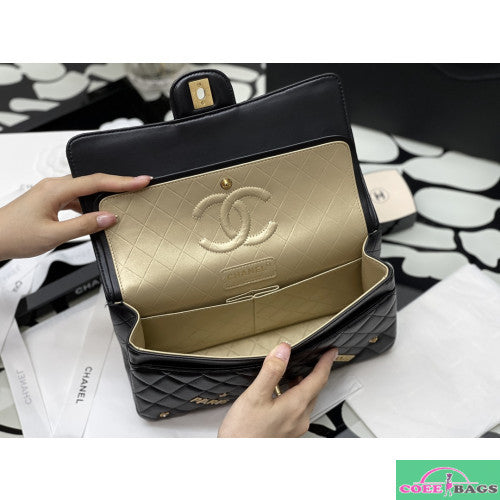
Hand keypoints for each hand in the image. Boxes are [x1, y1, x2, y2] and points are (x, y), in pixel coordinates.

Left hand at [0, 173, 151, 259]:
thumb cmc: (14, 234)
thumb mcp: (54, 234)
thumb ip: (84, 225)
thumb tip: (108, 217)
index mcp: (56, 189)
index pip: (96, 181)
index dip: (122, 181)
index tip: (141, 180)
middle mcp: (54, 186)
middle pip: (93, 181)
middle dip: (118, 184)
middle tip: (139, 186)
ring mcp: (52, 192)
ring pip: (85, 189)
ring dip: (104, 194)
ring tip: (123, 200)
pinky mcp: (51, 200)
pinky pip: (77, 197)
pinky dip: (91, 203)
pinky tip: (97, 212)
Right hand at [218, 343, 337, 437]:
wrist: (234, 460)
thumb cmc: (243, 432)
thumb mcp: (254, 396)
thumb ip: (271, 371)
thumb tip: (284, 350)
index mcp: (295, 406)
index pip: (319, 379)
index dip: (326, 362)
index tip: (331, 351)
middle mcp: (299, 418)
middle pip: (315, 390)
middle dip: (317, 372)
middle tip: (318, 357)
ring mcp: (293, 428)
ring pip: (306, 400)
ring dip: (305, 384)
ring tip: (297, 370)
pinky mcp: (285, 433)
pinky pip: (297, 409)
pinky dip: (295, 395)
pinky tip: (282, 392)